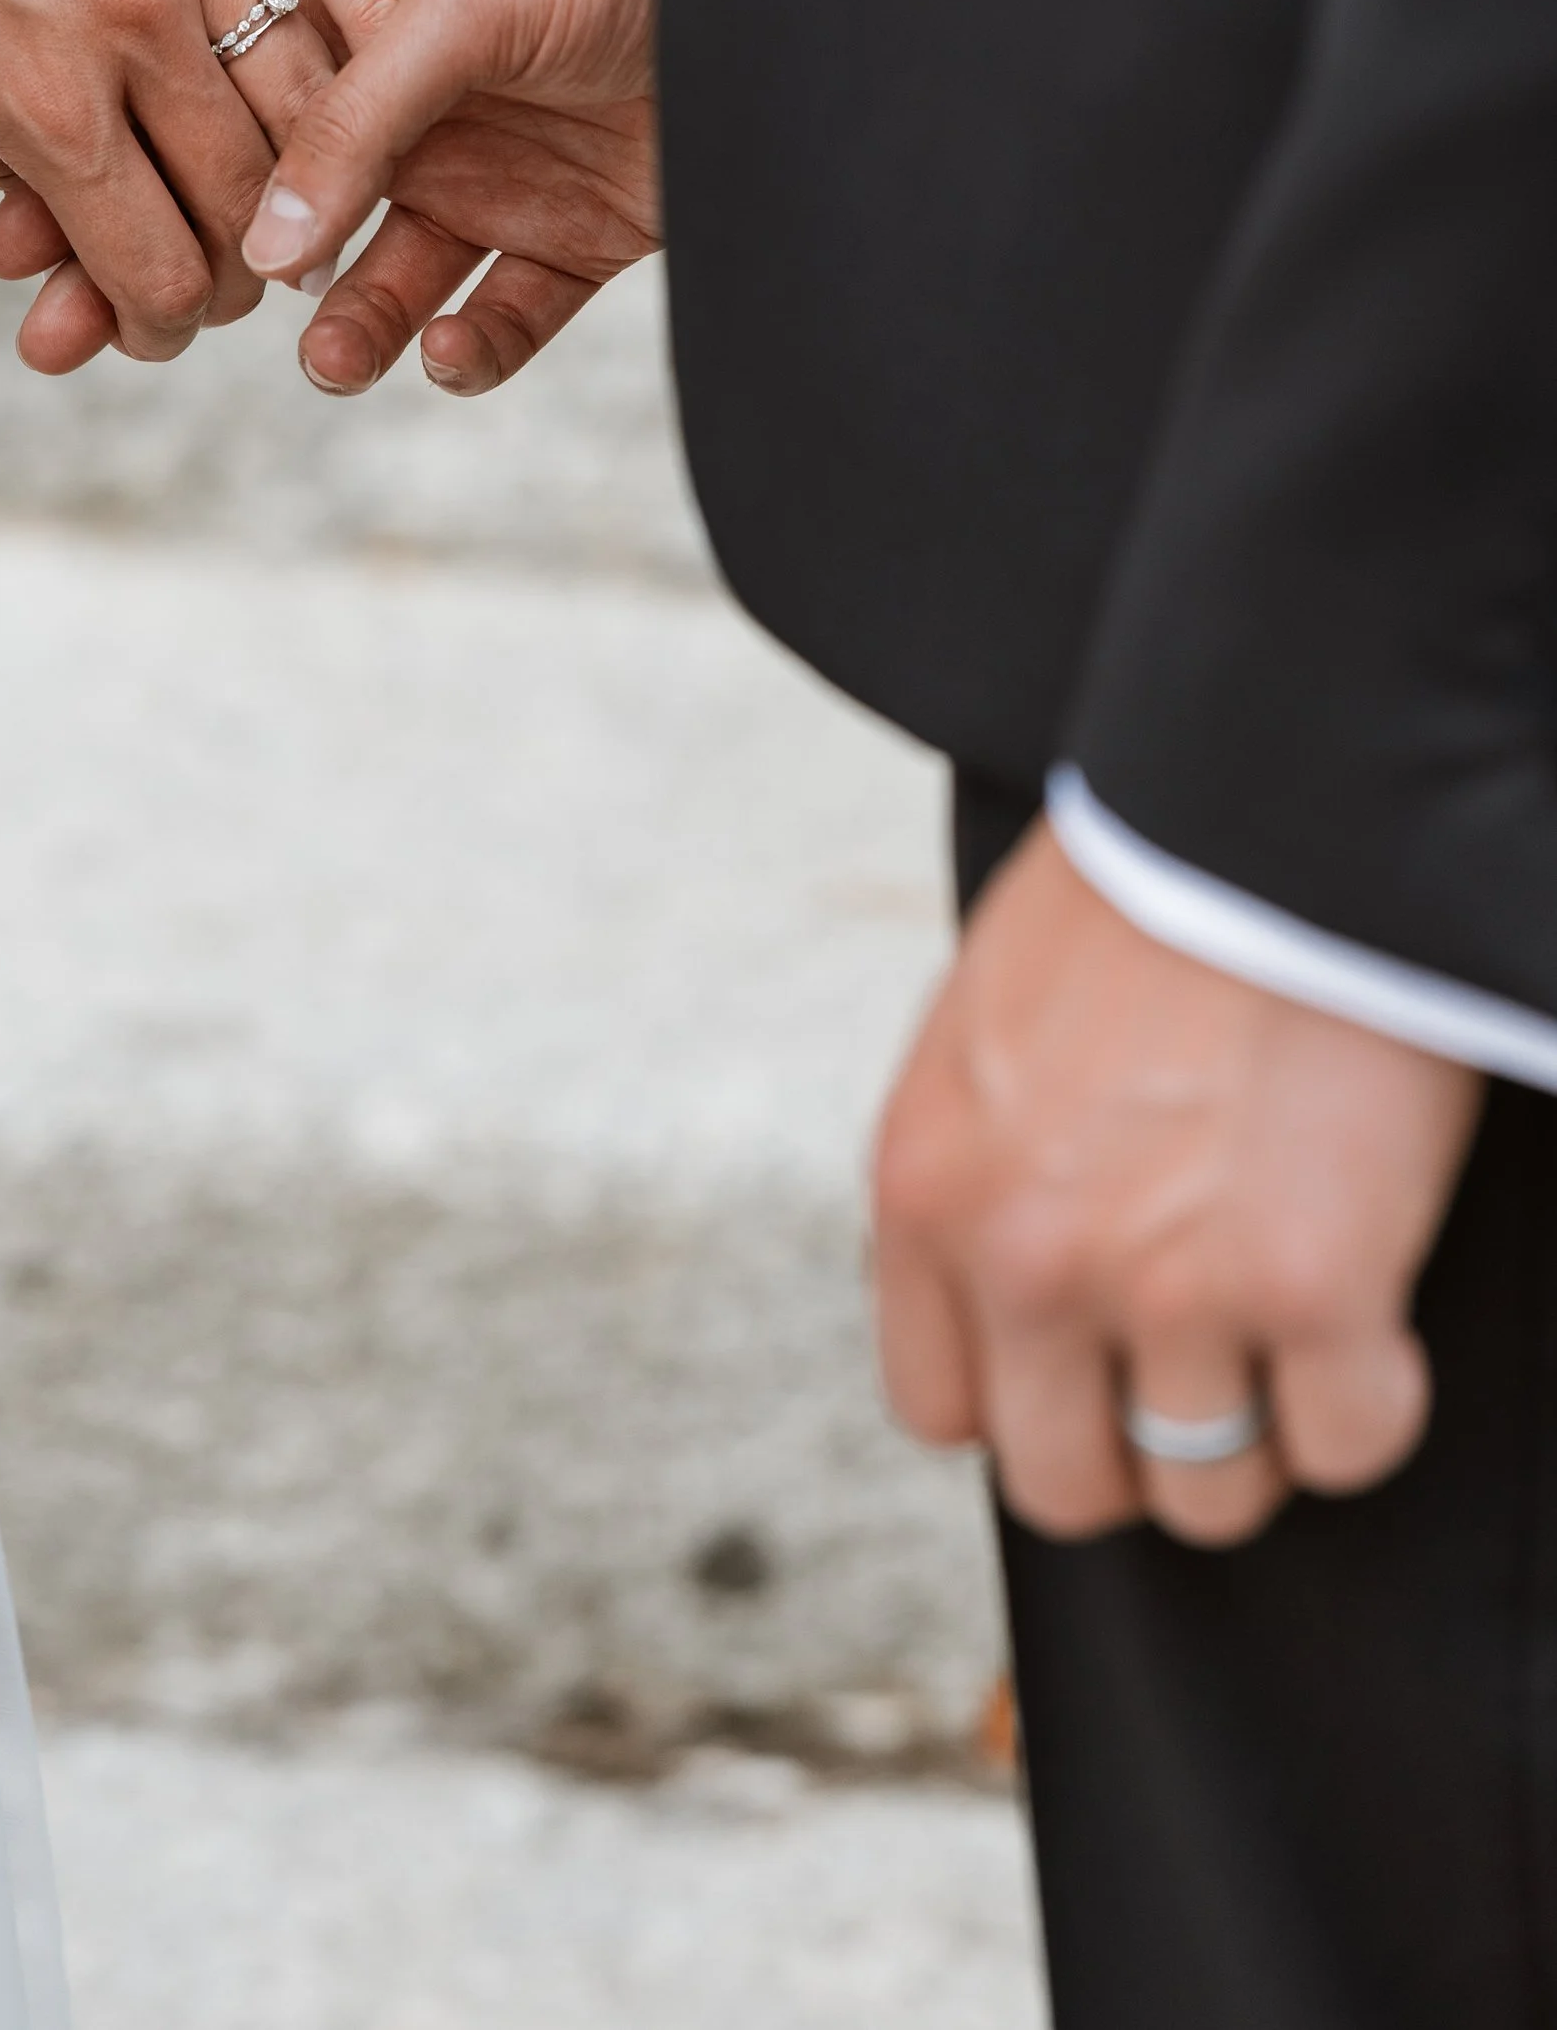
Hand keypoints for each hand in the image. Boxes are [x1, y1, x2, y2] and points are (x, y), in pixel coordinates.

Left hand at [0, 0, 396, 371]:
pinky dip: (360, 17)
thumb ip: (4, 156)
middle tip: (224, 270)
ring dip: (309, 163)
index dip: (164, 319)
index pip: (153, 259)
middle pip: (246, 195)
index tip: (159, 324)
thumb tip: (82, 237)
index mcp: (38, 93)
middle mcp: (130, 22)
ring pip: (304, 91)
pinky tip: (365, 71)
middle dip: (240, 265)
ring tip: (289, 190)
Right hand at [235, 0, 664, 396]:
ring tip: (338, 360)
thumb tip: (265, 241)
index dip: (213, 187)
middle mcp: (431, 117)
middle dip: (272, 280)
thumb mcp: (457, 10)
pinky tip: (453, 349)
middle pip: (320, 219)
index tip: (163, 246)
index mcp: (378, 39)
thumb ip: (354, 120)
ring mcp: (505, 183)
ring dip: (362, 328)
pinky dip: (472, 350)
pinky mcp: (582, 242)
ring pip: (402, 283)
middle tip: (232, 326)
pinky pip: (506, 318)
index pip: (266, 125)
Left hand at [874, 818, 1482, 1545]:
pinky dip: (1373, 1399)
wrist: (1266, 811)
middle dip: (1144, 1445)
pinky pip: (1346, 1444)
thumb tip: (1009, 1287)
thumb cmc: (1143, 893)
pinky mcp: (1312, 1289)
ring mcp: (1166, 1287)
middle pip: (1068, 1484)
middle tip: (1211, 1365)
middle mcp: (1026, 1259)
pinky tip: (1376, 1314)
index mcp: (926, 1189)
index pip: (940, 1408)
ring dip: (1265, 1428)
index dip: (1032, 1400)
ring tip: (1298, 1325)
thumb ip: (981, 1165)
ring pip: (1211, 1492)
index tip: (1094, 1365)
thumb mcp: (988, 1028)